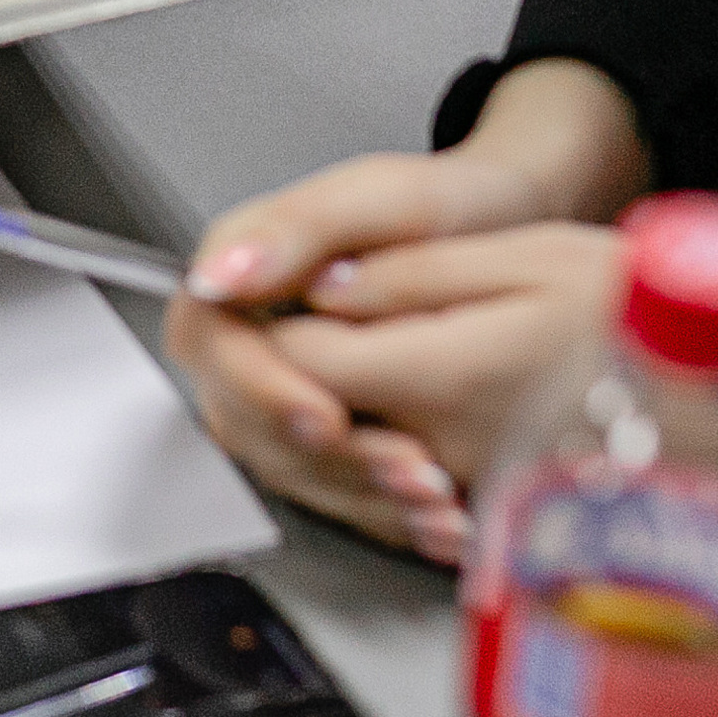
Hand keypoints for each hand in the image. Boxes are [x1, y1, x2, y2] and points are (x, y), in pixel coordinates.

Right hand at [164, 63, 654, 553]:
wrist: (506, 235)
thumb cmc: (442, 208)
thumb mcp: (377, 200)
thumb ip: (294, 231)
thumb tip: (215, 277)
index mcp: (244, 273)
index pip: (211, 342)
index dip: (259, 387)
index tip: (326, 416)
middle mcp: (253, 337)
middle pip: (242, 416)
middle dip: (325, 456)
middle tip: (408, 468)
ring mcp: (286, 390)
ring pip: (288, 464)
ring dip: (361, 492)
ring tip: (441, 498)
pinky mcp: (331, 435)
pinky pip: (337, 488)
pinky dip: (390, 511)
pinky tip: (444, 516)